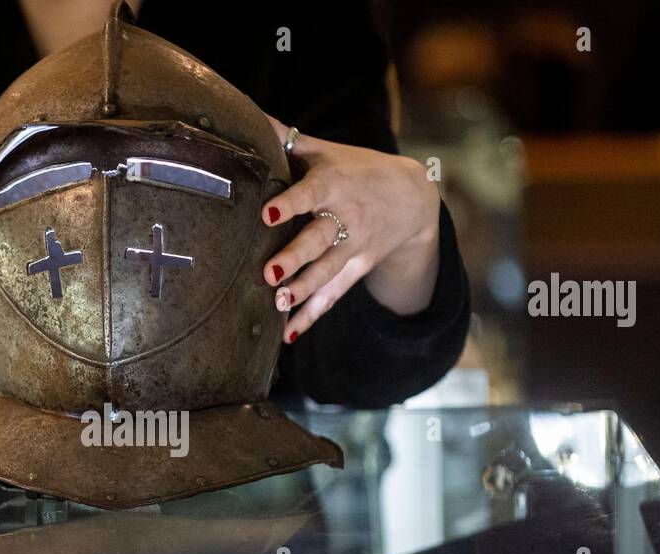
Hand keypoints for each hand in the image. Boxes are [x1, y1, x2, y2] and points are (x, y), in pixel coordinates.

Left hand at [262, 117, 441, 342]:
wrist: (413, 197)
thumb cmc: (356, 168)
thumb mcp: (326, 150)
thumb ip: (287, 138)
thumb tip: (247, 114)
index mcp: (334, 184)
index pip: (310, 194)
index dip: (290, 204)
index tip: (268, 214)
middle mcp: (345, 218)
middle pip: (319, 240)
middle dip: (295, 258)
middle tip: (269, 274)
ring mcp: (353, 247)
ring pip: (327, 271)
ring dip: (304, 290)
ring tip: (279, 303)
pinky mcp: (357, 269)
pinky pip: (333, 295)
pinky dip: (312, 315)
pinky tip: (289, 333)